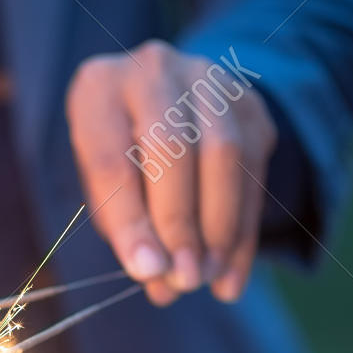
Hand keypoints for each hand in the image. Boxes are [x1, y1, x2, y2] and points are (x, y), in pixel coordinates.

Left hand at [66, 39, 276, 304]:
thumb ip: (126, 229)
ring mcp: (207, 78)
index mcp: (98, 87)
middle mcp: (153, 70)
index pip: (111, 158)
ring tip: (207, 279)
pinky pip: (253, 170)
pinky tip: (231, 275)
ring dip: (219, 228)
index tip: (145, 271)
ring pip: (223, 154)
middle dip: (180, 224)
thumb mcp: (104, 189)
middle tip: (184, 280)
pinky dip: (244, 231)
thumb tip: (160, 281)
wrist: (169, 109)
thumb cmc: (120, 158)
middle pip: (172, 149)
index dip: (130, 220)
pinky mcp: (248, 104)